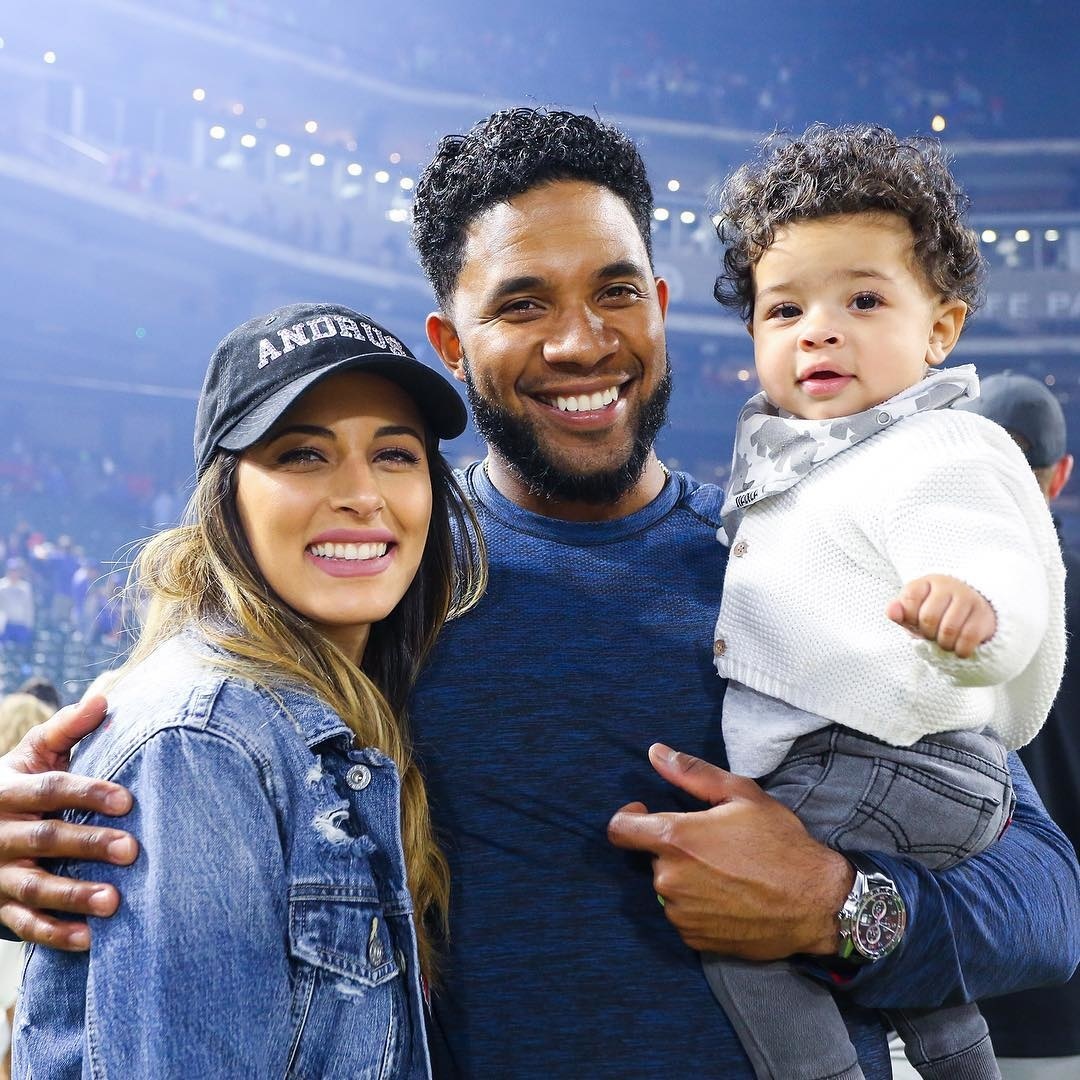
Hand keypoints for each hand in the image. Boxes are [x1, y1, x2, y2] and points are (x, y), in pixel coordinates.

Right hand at [0, 695, 136, 949]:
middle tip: (132, 849)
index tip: (128, 800)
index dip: (87, 793)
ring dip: (73, 896)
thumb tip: (103, 698)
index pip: (49, 790)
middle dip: (87, 844)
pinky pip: (24, 925)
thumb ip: (66, 729)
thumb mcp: (32, 754)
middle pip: (45, 838)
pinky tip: (88, 939)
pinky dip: (54, 934)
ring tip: (114, 901)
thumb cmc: (19, 784)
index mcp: (7, 790)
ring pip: (32, 886)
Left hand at [607, 744, 852, 959]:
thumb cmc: (781, 842)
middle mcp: (669, 880)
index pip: (620, 830)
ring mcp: (681, 914)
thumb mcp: (741, 794)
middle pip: (652, 858)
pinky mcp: (695, 940)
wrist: (816, 903)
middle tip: (714, 844)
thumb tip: (655, 753)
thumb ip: (691, 773)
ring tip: (727, 872)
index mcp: (675, 839)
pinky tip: (730, 897)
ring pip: (669, 888)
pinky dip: (698, 905)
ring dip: (686, 878)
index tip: (645, 813)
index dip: (628, 818)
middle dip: (674, 849)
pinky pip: (684, 916)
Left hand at [887, 574, 996, 657]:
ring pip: (949, 629)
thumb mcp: (914, 612)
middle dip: (927, 634)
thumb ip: (899, 612)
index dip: (910, 617)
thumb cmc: (935, 613)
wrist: (971, 614)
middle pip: (929, 618)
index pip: (910, 599)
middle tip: (932, 635)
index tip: (916, 622)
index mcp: (926, 582)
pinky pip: (969, 637)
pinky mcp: (983, 614)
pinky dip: (961, 650)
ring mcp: (968, 598)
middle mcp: (948, 586)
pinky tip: (959, 649)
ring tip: (944, 642)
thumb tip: (891, 611)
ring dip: (944, 644)